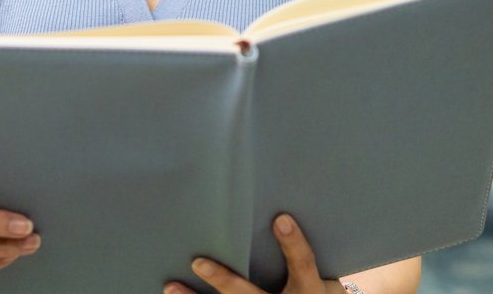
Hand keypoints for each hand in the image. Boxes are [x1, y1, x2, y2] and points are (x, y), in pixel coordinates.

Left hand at [166, 214, 344, 293]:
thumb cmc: (314, 290)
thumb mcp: (321, 274)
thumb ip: (302, 249)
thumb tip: (282, 207)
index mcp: (308, 289)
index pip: (302, 265)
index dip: (293, 244)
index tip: (280, 219)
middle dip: (225, 282)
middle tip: (198, 262)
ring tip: (171, 286)